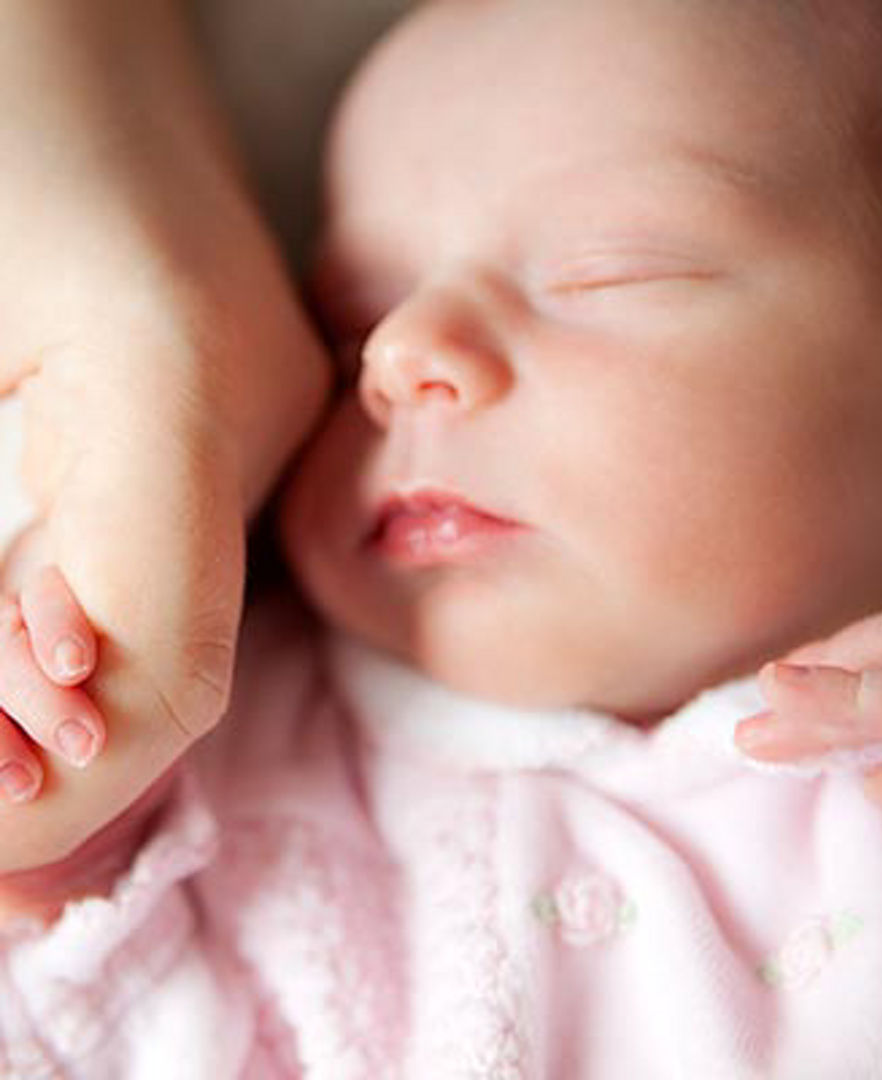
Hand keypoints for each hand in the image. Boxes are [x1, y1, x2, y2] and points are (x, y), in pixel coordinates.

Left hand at [0, 0, 329, 879]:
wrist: (43, 26)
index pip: (161, 679)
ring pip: (192, 636)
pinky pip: (188, 575)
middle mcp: (260, 419)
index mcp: (178, 387)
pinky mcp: (239, 417)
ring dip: (77, 733)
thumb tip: (39, 738)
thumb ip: (11, 562)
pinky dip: (101, 656)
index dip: (52, 808)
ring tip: (1, 796)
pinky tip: (41, 684)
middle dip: (57, 793)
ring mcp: (264, 420)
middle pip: (185, 676)